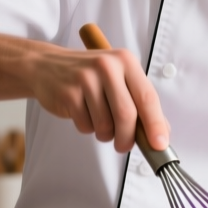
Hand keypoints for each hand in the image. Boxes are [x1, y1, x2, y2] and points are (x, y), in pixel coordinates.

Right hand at [26, 41, 169, 153]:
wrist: (46, 65)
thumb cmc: (88, 76)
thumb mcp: (118, 79)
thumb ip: (139, 102)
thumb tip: (161, 133)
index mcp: (126, 61)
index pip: (147, 97)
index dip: (155, 124)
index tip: (159, 144)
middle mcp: (107, 66)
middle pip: (126, 114)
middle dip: (127, 138)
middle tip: (124, 146)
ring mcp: (86, 79)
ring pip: (105, 124)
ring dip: (105, 134)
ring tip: (100, 123)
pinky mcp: (68, 93)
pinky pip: (86, 125)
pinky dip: (88, 128)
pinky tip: (83, 114)